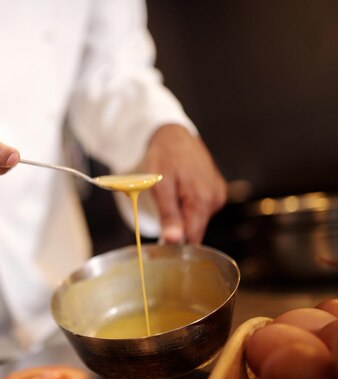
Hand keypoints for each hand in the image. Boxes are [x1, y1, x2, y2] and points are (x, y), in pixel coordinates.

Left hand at [145, 124, 226, 243]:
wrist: (174, 134)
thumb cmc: (165, 156)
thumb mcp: (160, 186)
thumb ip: (169, 215)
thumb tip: (173, 241)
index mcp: (203, 199)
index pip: (193, 238)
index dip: (176, 244)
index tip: (160, 242)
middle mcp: (215, 198)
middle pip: (196, 230)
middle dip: (179, 228)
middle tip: (162, 211)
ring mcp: (218, 193)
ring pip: (198, 219)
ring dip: (183, 215)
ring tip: (172, 195)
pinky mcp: (216, 190)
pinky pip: (201, 208)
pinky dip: (189, 206)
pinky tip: (181, 192)